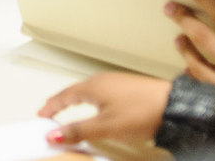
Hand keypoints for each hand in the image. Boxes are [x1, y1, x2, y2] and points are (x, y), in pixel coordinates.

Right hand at [38, 72, 171, 145]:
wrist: (173, 105)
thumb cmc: (141, 112)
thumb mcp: (105, 126)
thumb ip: (78, 130)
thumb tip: (54, 134)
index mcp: (91, 87)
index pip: (63, 96)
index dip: (51, 107)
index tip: (41, 115)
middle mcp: (101, 80)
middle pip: (74, 91)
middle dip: (61, 103)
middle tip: (52, 113)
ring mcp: (115, 82)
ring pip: (88, 91)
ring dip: (75, 102)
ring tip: (70, 111)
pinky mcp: (127, 87)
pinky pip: (100, 92)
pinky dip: (90, 101)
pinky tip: (97, 109)